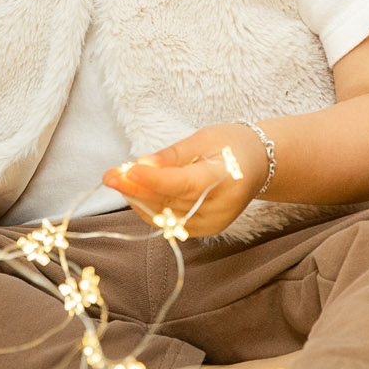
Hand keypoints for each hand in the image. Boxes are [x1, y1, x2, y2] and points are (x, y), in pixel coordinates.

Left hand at [102, 123, 267, 239]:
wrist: (258, 165)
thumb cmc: (232, 145)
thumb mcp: (204, 139)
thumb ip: (172, 156)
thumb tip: (143, 165)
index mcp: (227, 178)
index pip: (182, 184)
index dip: (152, 180)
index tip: (125, 172)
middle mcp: (221, 207)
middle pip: (170, 202)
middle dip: (135, 190)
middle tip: (110, 175)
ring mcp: (214, 223)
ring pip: (166, 215)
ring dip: (138, 199)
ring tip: (119, 179)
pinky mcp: (206, 230)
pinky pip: (170, 222)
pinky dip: (150, 208)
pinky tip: (137, 192)